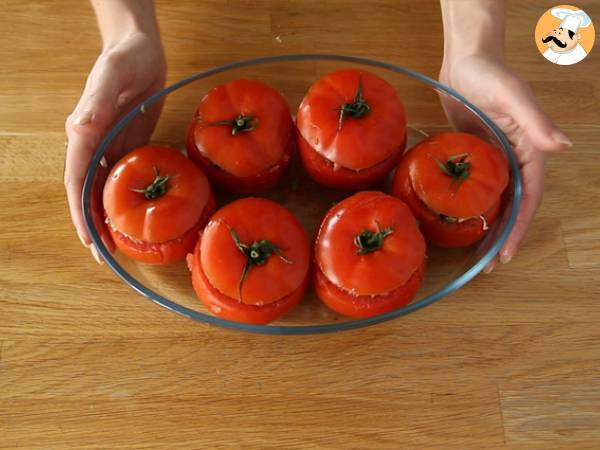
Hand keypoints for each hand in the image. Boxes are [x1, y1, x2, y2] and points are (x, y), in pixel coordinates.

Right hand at [64, 32, 165, 262]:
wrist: (142, 50)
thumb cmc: (126, 56)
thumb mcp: (112, 73)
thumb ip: (97, 99)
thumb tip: (79, 128)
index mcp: (85, 133)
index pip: (77, 180)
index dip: (81, 211)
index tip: (89, 239)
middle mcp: (94, 144)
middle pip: (88, 192)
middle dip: (93, 224)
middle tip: (105, 256)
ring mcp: (111, 146)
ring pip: (105, 189)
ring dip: (108, 216)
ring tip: (120, 245)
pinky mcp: (129, 144)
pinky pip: (125, 177)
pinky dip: (126, 199)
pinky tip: (136, 216)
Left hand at [439, 54, 570, 271]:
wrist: (465, 61)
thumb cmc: (488, 73)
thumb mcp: (512, 96)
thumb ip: (535, 121)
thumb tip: (560, 148)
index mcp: (529, 149)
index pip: (529, 198)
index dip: (520, 227)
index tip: (507, 253)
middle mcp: (515, 158)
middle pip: (514, 205)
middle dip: (504, 237)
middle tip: (489, 266)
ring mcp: (495, 158)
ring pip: (497, 200)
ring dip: (490, 227)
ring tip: (477, 255)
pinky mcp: (476, 155)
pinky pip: (478, 187)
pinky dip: (473, 207)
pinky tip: (461, 223)